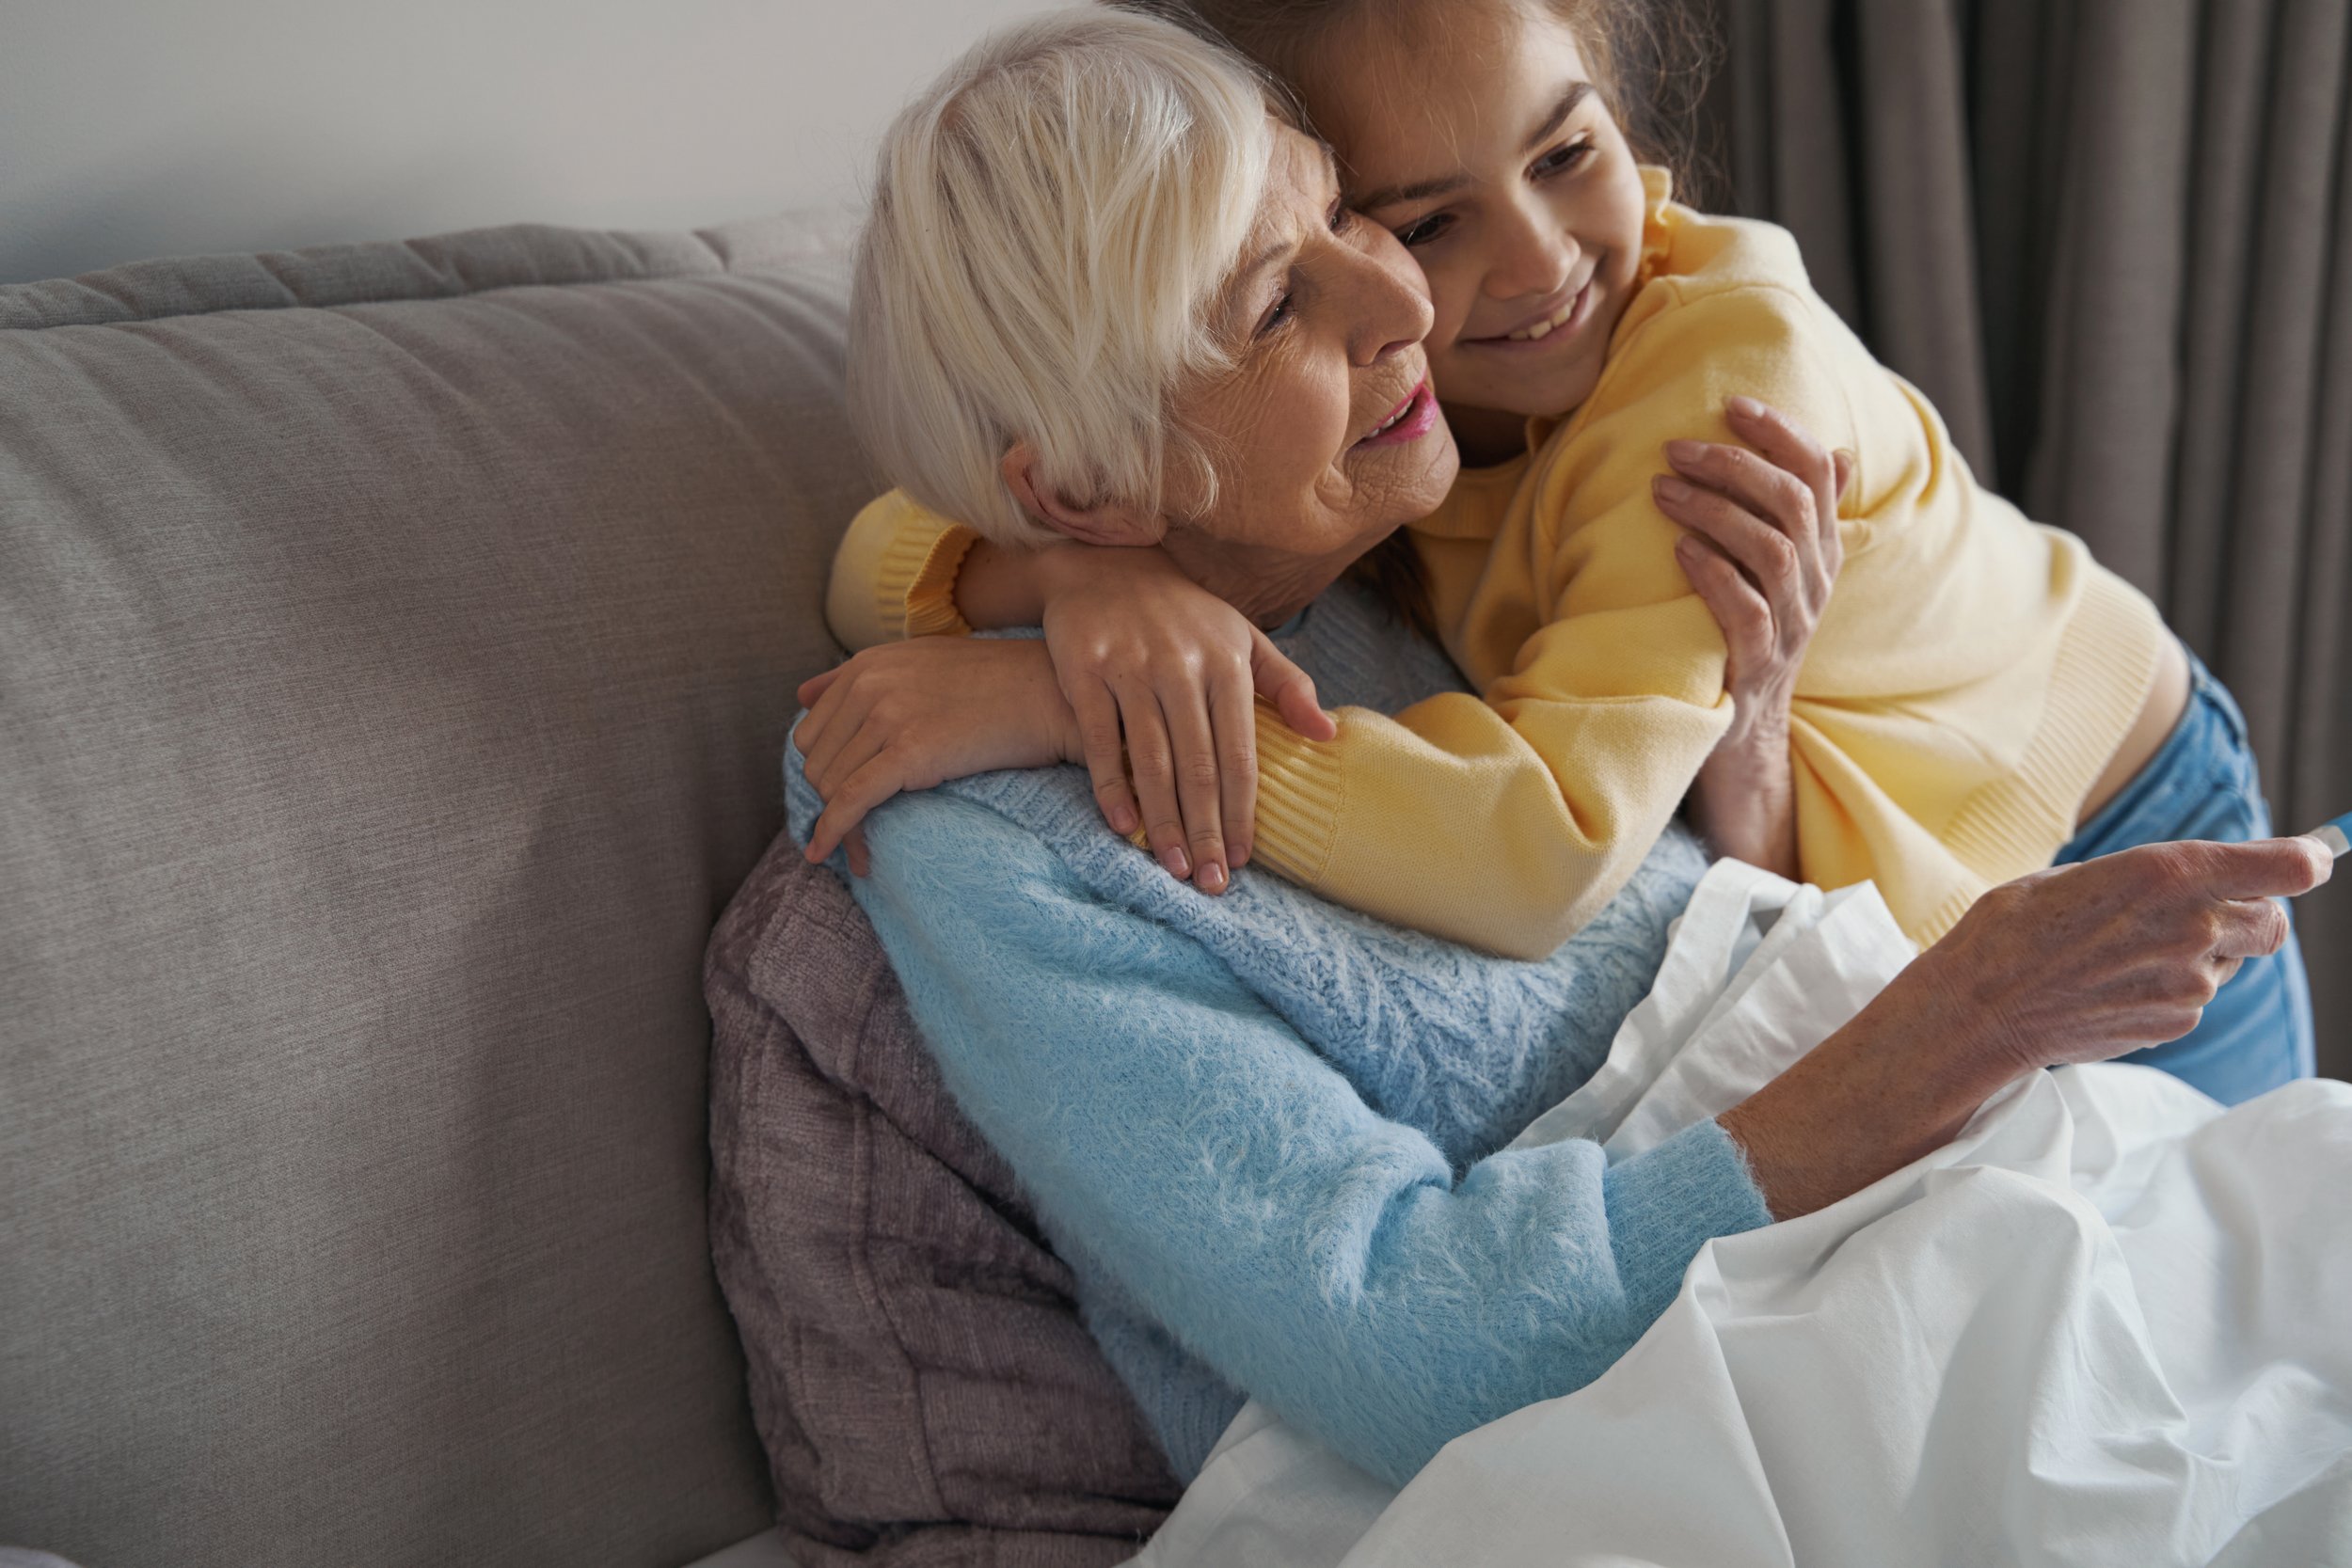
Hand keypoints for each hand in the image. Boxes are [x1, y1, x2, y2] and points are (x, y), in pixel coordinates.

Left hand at [793, 638, 1081, 872]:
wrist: (1050, 694)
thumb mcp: (919, 661)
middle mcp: (869, 685)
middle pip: (817, 762)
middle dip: (830, 802)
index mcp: (867, 665)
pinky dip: (832, 832)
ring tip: (863, 851)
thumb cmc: (996, 684)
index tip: (842, 801)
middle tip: (856, 832)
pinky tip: (824, 854)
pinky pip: (850, 801)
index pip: (813, 732)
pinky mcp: (909, 752)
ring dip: (839, 825)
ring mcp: (887, 716)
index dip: (824, 772)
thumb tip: (800, 693)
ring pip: (830, 786)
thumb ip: (858, 675)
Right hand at [1033, 544, 1334, 893]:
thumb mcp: (1243, 638)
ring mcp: (1131, 666)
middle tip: (1212, 882)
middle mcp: (1181, 665)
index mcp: (1227, 662)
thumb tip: (1328, 736)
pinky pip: (1101, 739)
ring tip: (1174, 867)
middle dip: (1207, 830)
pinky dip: (1112, 786)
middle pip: (1197, 766)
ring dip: (1163, 820)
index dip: (1242, 810)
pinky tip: (1123, 826)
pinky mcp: (1084, 667)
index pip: (1240, 753)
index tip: (1245, 857)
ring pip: (1152, 759)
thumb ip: (1288, 686)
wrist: (1106, 564)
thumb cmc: (1185, 615)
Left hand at [1655, 396, 1852, 876]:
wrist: (1743, 744)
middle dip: (1737, 465)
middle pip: (1795, 506)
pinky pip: (1747, 614)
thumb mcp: (1776, 577)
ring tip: (1662, 489)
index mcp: (1822, 555)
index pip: (1820, 476)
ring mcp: (1791, 630)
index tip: (1732, 402)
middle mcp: (1815, 587)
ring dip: (1716, 512)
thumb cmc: (1745, 643)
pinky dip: (1714, 575)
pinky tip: (1679, 551)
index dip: (1783, 433)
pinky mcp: (1757, 669)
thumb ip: (1797, 518)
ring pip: (1774, 553)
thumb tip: (1839, 450)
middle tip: (1674, 446)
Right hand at [1900, 837, 2332, 1078]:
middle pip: (2273, 920)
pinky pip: (2199, 996)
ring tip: (2128, 951)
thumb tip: (2213, 882)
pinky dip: (2172, 986)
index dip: (2304, 860)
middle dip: (2249, 911)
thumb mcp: (2083, 875)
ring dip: (2202, 951)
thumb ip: (2158, 877)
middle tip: (2197, 909)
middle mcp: (2192, 927)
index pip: (2285, 867)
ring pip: (2232, 961)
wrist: (1979, 1009)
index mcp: (2168, 873)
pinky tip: (2117, 983)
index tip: (2309, 858)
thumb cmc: (2013, 929)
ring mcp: (2190, 982)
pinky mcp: (2178, 1022)